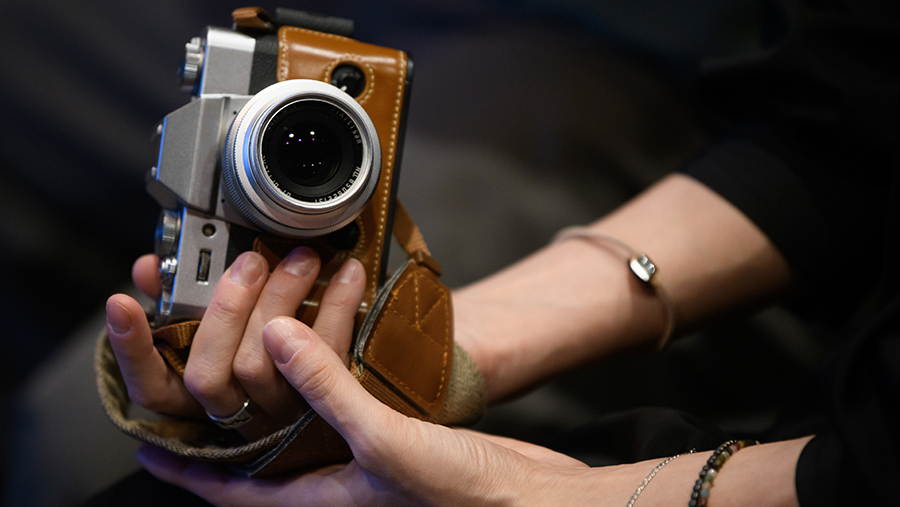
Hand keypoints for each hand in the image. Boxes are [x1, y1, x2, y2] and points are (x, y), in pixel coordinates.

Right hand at [105, 248, 365, 439]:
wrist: (390, 461)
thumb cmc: (315, 393)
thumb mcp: (237, 345)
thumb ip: (197, 311)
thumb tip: (153, 270)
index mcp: (214, 407)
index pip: (156, 390)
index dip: (134, 350)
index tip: (122, 302)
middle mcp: (246, 420)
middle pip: (210, 375)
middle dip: (224, 311)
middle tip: (248, 262)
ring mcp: (288, 420)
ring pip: (267, 364)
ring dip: (283, 299)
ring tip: (303, 257)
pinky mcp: (337, 413)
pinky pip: (333, 358)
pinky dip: (340, 306)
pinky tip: (350, 273)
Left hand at [137, 314, 603, 506]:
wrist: (529, 499)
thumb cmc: (461, 497)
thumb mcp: (385, 444)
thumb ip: (327, 391)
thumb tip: (273, 337)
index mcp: (311, 499)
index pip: (224, 485)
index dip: (181, 464)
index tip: (143, 439)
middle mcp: (324, 478)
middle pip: (256, 438)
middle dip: (226, 394)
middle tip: (202, 348)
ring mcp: (355, 455)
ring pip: (297, 410)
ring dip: (279, 366)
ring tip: (258, 327)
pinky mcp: (385, 432)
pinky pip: (339, 395)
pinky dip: (325, 363)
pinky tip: (320, 332)